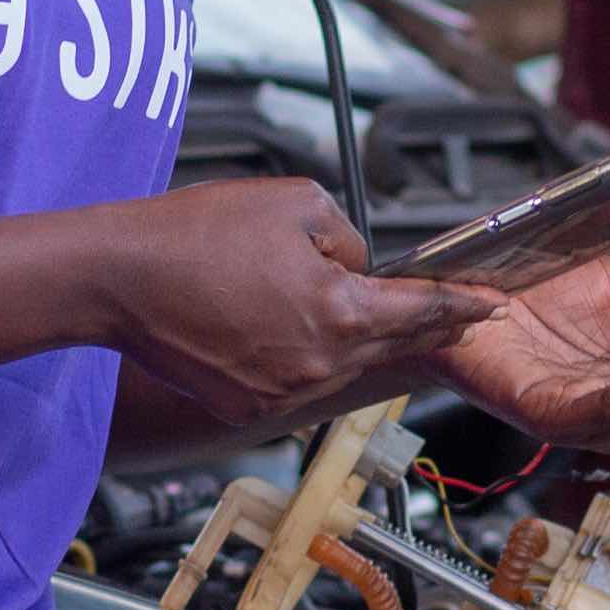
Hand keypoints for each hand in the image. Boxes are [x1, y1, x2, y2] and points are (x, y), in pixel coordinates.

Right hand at [89, 178, 499, 417]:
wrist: (118, 278)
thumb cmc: (195, 234)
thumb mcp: (295, 201)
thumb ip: (347, 235)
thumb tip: (357, 265)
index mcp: (341, 313)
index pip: (423, 311)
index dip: (463, 306)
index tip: (491, 306)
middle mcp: (319, 364)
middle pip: (386, 343)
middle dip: (414, 324)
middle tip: (447, 313)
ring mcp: (282, 394)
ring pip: (338, 361)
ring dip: (344, 335)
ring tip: (317, 300)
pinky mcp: (246, 409)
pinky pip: (294, 380)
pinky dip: (296, 354)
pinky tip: (268, 324)